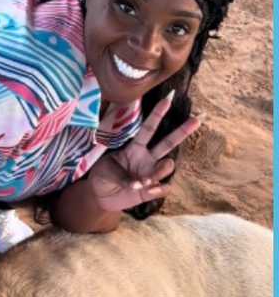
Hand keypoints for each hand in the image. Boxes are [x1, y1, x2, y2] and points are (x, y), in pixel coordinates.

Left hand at [88, 91, 201, 211]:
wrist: (100, 196)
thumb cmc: (102, 177)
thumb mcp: (106, 171)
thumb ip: (123, 176)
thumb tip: (142, 184)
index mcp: (134, 148)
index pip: (148, 130)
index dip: (157, 115)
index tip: (167, 100)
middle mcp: (147, 158)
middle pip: (168, 143)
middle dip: (182, 131)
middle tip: (197, 119)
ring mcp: (151, 173)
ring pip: (167, 166)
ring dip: (160, 171)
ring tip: (144, 180)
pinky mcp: (152, 190)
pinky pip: (164, 188)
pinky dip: (157, 190)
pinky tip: (148, 191)